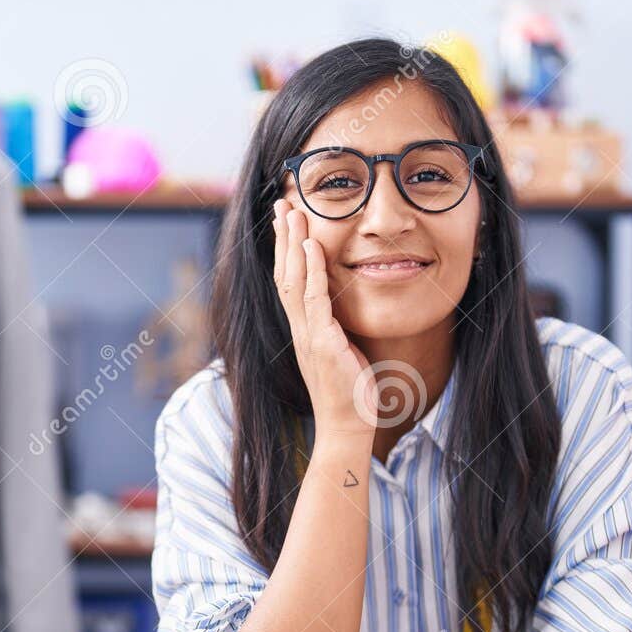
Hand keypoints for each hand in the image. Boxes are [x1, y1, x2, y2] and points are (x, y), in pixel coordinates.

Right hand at [272, 199, 374, 437]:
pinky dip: (311, 271)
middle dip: (282, 237)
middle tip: (282, 203)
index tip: (285, 221)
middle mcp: (300, 330)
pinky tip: (311, 246)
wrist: (349, 427)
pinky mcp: (324, 343)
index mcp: (304, 330)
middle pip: (283, 274)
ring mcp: (309, 336)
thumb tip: (343, 309)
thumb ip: (338, 327)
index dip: (285, 251)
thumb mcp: (343, 351)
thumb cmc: (350, 393)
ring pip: (292, 280)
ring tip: (292, 212)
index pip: (288, 282)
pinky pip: (314, 300)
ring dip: (291, 243)